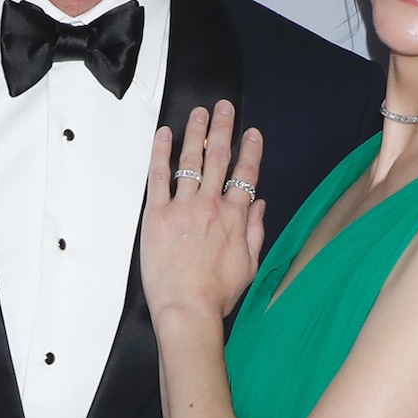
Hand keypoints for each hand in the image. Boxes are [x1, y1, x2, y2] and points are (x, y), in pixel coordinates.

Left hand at [141, 100, 263, 321]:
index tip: (252, 133)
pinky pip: (159, 177)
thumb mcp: (249, 264)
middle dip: (223, 129)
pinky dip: (162, 153)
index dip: (250, 150)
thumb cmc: (216, 293)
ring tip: (199, 113)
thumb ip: (255, 231)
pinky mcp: (158, 214)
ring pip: (191, 161)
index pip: (246, 174)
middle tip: (224, 108)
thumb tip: (259, 205)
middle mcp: (211, 206)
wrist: (187, 308)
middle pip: (219, 158)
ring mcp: (183, 207)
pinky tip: (165, 136)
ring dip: (196, 133)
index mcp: (235, 217)